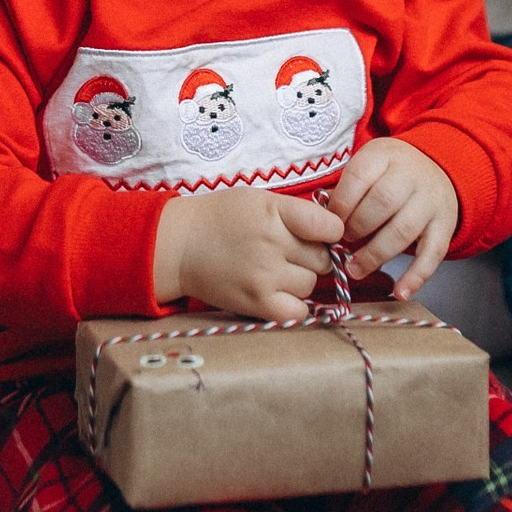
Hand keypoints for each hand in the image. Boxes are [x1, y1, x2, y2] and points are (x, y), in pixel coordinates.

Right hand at [154, 187, 345, 320]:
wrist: (178, 245)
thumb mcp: (258, 200)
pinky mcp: (256, 303)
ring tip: (277, 270)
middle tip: (290, 252)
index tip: (321, 233)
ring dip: (301, 279)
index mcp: (274, 211)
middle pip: (323, 259)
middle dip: (312, 256)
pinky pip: (297, 311)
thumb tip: (333, 231)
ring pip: (310, 284)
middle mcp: (272, 243)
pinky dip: (293, 304)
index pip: (330, 227)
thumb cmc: (219, 218)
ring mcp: (265, 276)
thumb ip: (295, 212)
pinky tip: (279, 292)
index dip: (331, 232)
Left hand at [323, 138, 458, 297]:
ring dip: (376, 254)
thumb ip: (347, 190)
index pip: (360, 176)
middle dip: (357, 227)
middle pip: (383, 202)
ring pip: (404, 230)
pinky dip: (416, 276)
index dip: (342, 203)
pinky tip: (400, 292)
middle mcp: (412, 177)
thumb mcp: (368, 166)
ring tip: (355, 269)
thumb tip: (323, 220)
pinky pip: (433, 254)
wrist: (437, 168)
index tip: (328, 224)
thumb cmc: (390, 173)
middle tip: (341, 244)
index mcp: (386, 157)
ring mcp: (430, 203)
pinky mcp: (444, 227)